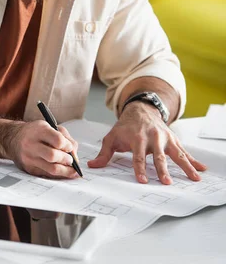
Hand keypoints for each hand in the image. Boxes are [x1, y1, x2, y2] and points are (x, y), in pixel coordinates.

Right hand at [7, 120, 78, 178]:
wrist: (13, 138)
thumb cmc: (35, 132)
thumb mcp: (49, 126)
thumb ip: (65, 137)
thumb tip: (75, 155)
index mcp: (39, 130)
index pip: (58, 140)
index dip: (67, 146)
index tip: (70, 147)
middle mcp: (31, 144)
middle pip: (53, 156)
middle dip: (67, 160)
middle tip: (71, 160)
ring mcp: (29, 158)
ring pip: (51, 169)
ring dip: (65, 171)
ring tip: (71, 170)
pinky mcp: (29, 169)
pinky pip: (47, 175)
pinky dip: (58, 175)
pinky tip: (63, 172)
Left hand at [87, 102, 206, 183]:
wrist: (140, 110)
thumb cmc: (125, 127)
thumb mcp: (112, 137)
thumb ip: (104, 153)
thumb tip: (92, 166)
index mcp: (137, 137)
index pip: (137, 156)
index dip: (139, 168)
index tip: (142, 180)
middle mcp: (152, 137)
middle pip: (158, 155)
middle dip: (162, 169)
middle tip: (166, 182)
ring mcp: (164, 138)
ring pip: (176, 153)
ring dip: (185, 166)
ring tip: (194, 177)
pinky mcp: (173, 140)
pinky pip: (184, 151)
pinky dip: (193, 160)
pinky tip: (201, 169)